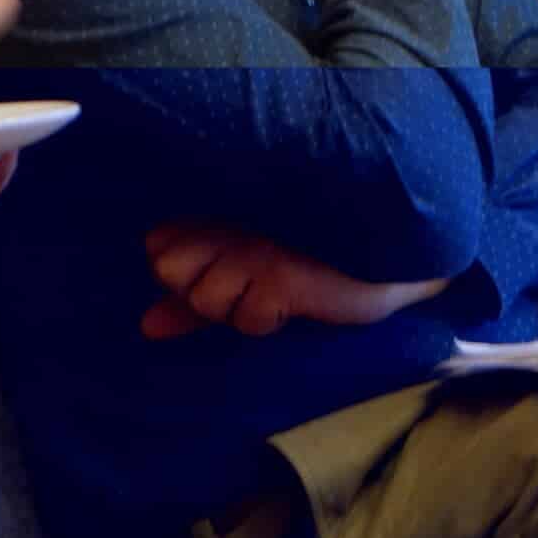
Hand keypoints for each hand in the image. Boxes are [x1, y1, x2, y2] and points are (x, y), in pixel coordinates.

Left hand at [140, 221, 448, 338]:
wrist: (391, 258)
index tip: (219, 266)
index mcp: (220, 210)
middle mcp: (231, 221)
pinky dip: (269, 320)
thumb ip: (195, 300)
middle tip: (247, 281)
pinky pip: (247, 319)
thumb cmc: (317, 262)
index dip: (181, 270)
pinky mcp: (282, 275)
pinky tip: (297, 300)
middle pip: (168, 271)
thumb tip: (146, 327)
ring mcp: (256, 247)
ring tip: (277, 289)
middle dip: (201, 291)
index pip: (158, 247)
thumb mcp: (249, 281)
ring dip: (240, 309)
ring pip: (204, 300)